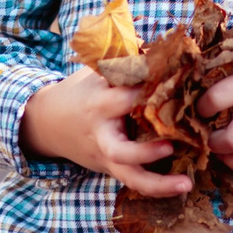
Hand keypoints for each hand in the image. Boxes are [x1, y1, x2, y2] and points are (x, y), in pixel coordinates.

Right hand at [19, 68, 189, 196]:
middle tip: (171, 144)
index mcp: (99, 104)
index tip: (178, 90)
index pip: (125, 98)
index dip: (149, 94)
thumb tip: (165, 44)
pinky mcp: (111, 168)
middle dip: (145, 152)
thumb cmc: (82, 92)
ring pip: (129, 175)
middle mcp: (102, 134)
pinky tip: (183, 186)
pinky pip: (134, 182)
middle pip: (120, 149)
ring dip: (158, 183)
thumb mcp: (97, 73)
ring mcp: (106, 155)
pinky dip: (157, 187)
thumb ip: (126, 62)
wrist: (47, 123)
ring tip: (185, 182)